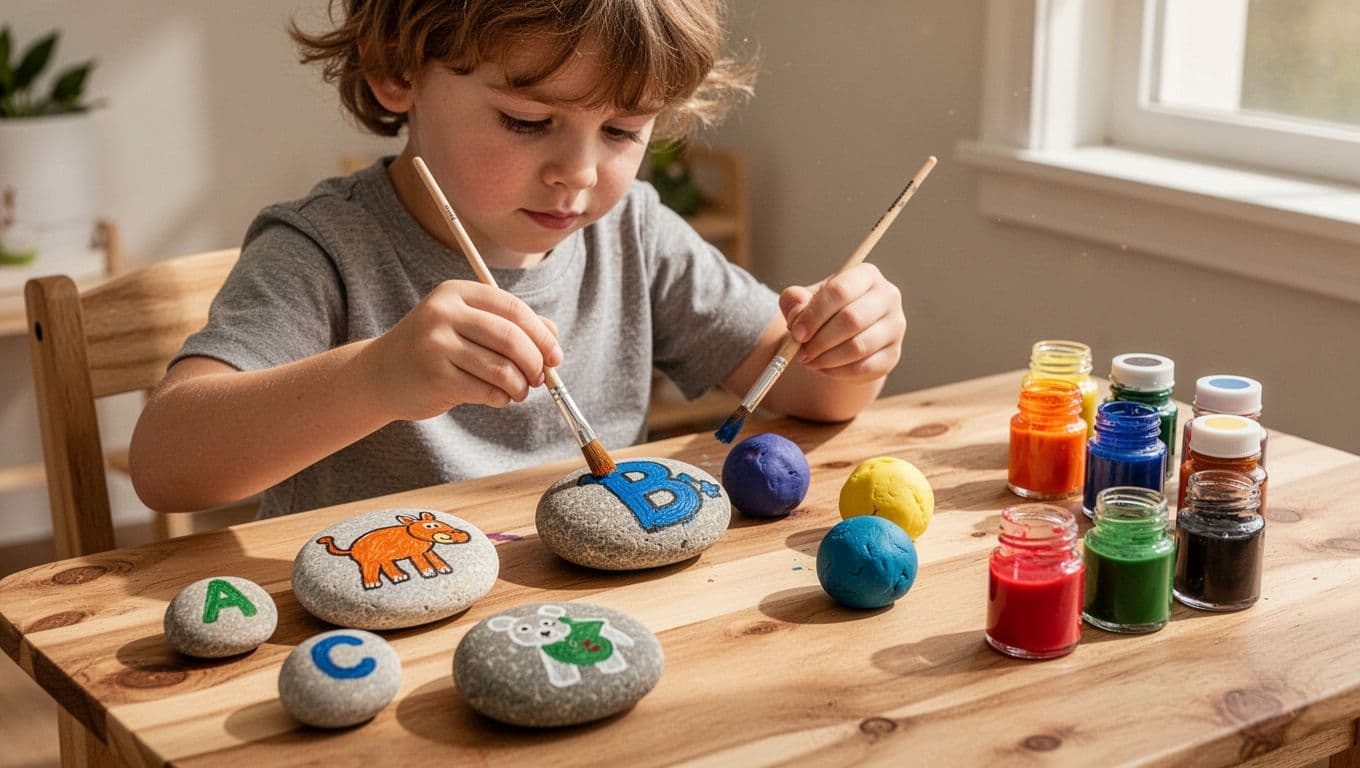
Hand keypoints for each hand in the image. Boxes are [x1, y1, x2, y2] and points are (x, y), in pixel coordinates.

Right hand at [364, 280, 562, 419]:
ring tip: (519, 391)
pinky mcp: (435, 377)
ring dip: (521, 385)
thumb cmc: (435, 348)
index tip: (555, 355)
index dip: (541, 334)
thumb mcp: (467, 325)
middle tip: (541, 378)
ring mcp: (436, 345)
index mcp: (456, 293)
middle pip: (511, 338)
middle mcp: (444, 314)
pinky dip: (502, 398)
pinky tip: (498, 398)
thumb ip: (509, 325)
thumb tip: (553, 336)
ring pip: (501, 368)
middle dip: (535, 362)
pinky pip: (486, 390)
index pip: (513, 308)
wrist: (381, 375)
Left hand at [778, 263, 905, 381]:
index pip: (840, 290)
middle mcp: (887, 297)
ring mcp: (895, 327)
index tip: (797, 332)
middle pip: (851, 319)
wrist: (844, 335)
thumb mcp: (806, 300)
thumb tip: (796, 312)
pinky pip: (863, 368)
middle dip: (820, 340)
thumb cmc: (824, 311)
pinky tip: (823, 368)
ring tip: (809, 360)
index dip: (815, 314)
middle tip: (800, 352)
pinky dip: (837, 372)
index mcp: (866, 275)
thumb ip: (794, 300)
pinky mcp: (893, 354)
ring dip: (826, 358)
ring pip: (858, 346)